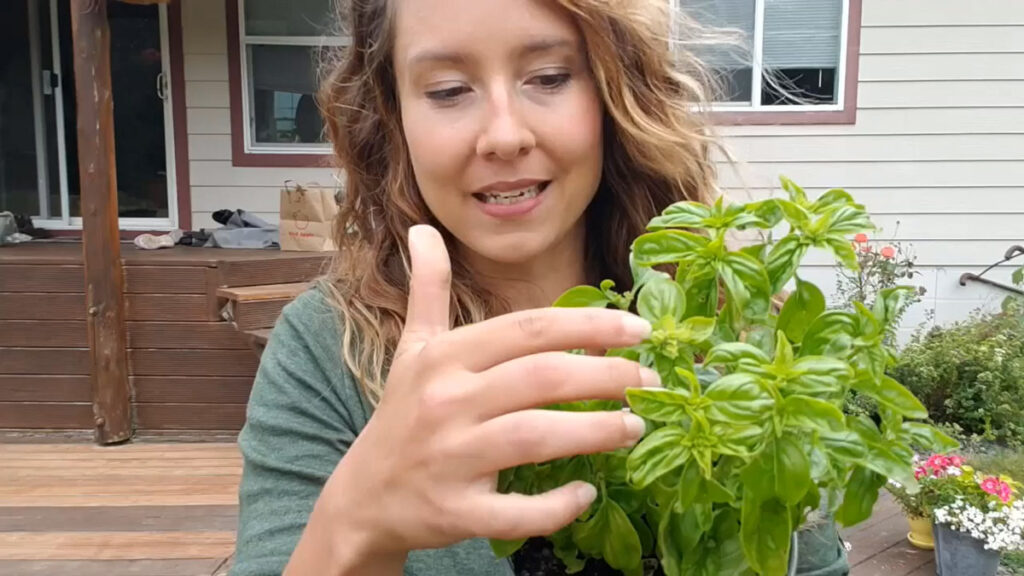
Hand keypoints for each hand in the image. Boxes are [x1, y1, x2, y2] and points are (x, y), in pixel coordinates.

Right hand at [319, 225, 658, 563]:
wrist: (364, 498)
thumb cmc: (402, 415)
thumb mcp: (412, 349)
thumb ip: (428, 289)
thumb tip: (423, 230)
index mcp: (445, 359)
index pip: (527, 329)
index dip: (589, 326)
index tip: (639, 330)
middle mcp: (446, 402)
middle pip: (541, 378)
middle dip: (607, 376)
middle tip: (651, 382)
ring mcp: (450, 459)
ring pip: (535, 438)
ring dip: (595, 432)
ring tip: (635, 426)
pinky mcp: (455, 512)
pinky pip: (515, 512)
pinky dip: (556, 506)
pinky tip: (587, 493)